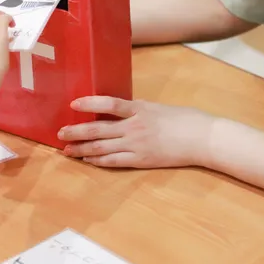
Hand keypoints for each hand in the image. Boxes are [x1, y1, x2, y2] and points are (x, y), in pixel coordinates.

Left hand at [58, 96, 216, 167]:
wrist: (204, 138)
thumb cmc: (185, 119)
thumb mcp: (157, 107)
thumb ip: (137, 110)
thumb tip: (118, 111)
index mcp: (139, 108)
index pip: (109, 103)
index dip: (89, 103)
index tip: (73, 104)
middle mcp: (134, 126)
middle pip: (98, 128)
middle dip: (76, 132)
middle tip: (59, 134)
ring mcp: (137, 144)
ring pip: (102, 147)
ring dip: (82, 149)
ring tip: (67, 150)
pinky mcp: (142, 160)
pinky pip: (115, 161)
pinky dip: (99, 161)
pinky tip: (88, 160)